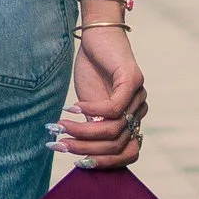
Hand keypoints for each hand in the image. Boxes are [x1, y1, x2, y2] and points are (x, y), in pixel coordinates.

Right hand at [57, 20, 144, 170]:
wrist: (97, 35)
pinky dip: (90, 111)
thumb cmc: (92, 70)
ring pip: (113, 129)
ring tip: (60, 127)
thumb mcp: (89, 105)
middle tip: (59, 145)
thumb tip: (79, 153)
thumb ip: (91, 127)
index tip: (77, 163)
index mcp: (131, 120)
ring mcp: (139, 96)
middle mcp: (139, 111)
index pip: (129, 154)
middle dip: (86, 149)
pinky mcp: (133, 80)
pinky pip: (113, 108)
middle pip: (117, 145)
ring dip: (82, 131)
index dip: (104, 163)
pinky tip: (72, 107)